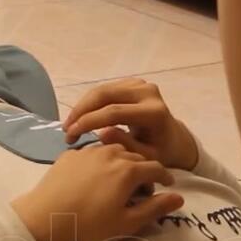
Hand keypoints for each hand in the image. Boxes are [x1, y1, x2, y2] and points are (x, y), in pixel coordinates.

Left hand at [10, 144, 184, 240]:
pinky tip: (96, 176)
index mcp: (129, 169)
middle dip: (145, 169)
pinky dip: (102, 161)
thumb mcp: (127, 223)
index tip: (168, 185)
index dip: (165, 177)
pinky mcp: (71, 154)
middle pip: (137, 156)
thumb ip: (155, 208)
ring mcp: (89, 151)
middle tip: (144, 187)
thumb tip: (179, 198)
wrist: (45, 216)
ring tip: (120, 178)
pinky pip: (94, 152)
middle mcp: (111, 153)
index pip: (156, 167)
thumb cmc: (89, 224)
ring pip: (115, 150)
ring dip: (124, 161)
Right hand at [63, 78, 199, 170]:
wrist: (174, 140)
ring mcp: (141, 84)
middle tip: (66, 129)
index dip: (89, 122)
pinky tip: (81, 116)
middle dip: (81, 111)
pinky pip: (106, 88)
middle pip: (105, 95)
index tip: (72, 135)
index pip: (114, 112)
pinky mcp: (134, 83)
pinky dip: (90, 102)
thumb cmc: (161, 153)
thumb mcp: (146, 158)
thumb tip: (102, 133)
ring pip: (103, 89)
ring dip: (83, 106)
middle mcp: (149, 93)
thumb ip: (126, 146)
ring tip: (70, 124)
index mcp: (154, 112)